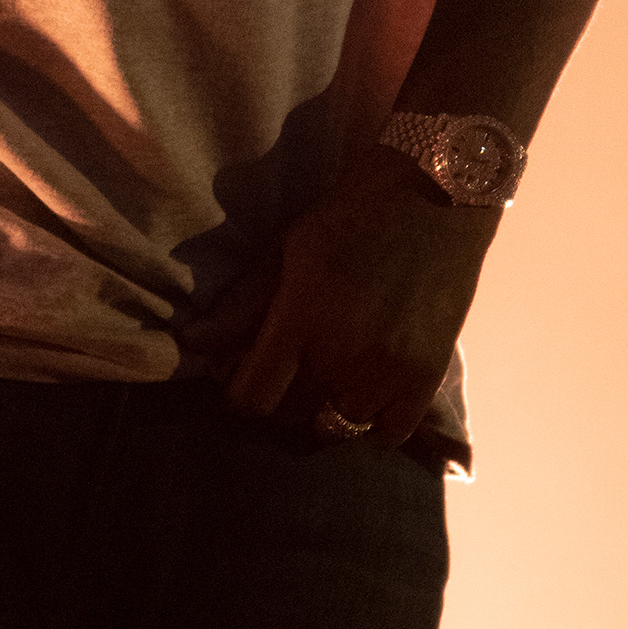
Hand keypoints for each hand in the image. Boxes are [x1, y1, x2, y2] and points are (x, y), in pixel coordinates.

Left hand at [183, 144, 500, 448]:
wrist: (434, 194)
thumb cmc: (351, 215)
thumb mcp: (288, 248)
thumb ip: (243, 303)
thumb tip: (193, 344)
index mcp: (303, 316)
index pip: (253, 396)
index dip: (239, 392)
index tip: (244, 373)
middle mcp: (345, 351)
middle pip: (291, 415)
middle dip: (279, 397)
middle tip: (286, 368)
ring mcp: (390, 369)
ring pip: (337, 427)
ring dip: (324, 408)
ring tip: (326, 375)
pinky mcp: (427, 376)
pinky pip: (387, 435)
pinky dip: (371, 424)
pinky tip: (364, 392)